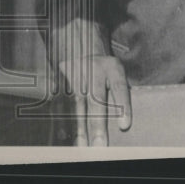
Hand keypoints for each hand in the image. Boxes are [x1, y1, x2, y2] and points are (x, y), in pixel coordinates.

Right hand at [51, 18, 131, 145]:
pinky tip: (64, 135)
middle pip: (95, 99)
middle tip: (99, 146)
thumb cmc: (103, 66)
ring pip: (76, 103)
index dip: (123, 106)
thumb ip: (119, 92)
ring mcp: (75, 72)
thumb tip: (123, 125)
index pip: (119, 88)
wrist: (79, 37)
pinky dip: (62, 118)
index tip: (124, 126)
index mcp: (112, 67)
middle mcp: (93, 68)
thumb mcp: (116, 71)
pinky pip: (61, 101)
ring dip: (78, 127)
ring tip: (82, 146)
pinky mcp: (60, 77)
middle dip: (97, 124)